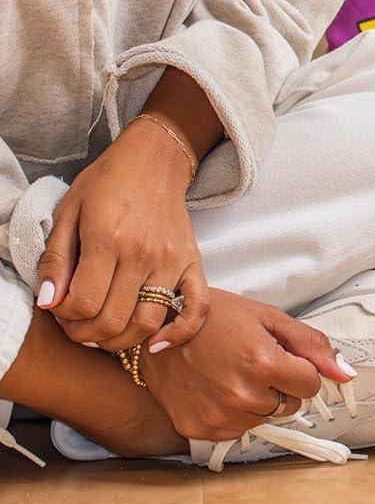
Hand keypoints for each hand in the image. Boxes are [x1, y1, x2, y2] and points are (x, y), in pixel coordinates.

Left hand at [37, 120, 209, 352]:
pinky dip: (180, 332)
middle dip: (85, 335)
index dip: (64, 317)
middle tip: (76, 324)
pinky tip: (157, 343)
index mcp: (108, 238)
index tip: (59, 307)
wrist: (154, 160)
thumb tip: (49, 302)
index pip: (83, 304)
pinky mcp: (192, 262)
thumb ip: (56, 259)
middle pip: (112, 321)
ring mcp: (172, 260)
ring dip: (120, 340)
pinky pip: (197, 307)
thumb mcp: (68, 212)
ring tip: (104, 332)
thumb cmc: (105, 183)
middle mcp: (143, 253)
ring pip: (147, 323)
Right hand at [140, 288, 353, 442]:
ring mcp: (218, 415)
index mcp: (264, 363)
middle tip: (256, 363)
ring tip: (234, 374)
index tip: (285, 358)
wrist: (160, 327)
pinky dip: (234, 414)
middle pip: (289, 405)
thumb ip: (312, 345)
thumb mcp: (269, 318)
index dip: (301, 370)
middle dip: (282, 386)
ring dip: (258, 401)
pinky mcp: (198, 429)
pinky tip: (218, 389)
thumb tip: (345, 374)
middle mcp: (242, 395)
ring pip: (263, 419)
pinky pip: (236, 430)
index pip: (311, 385)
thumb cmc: (216, 318)